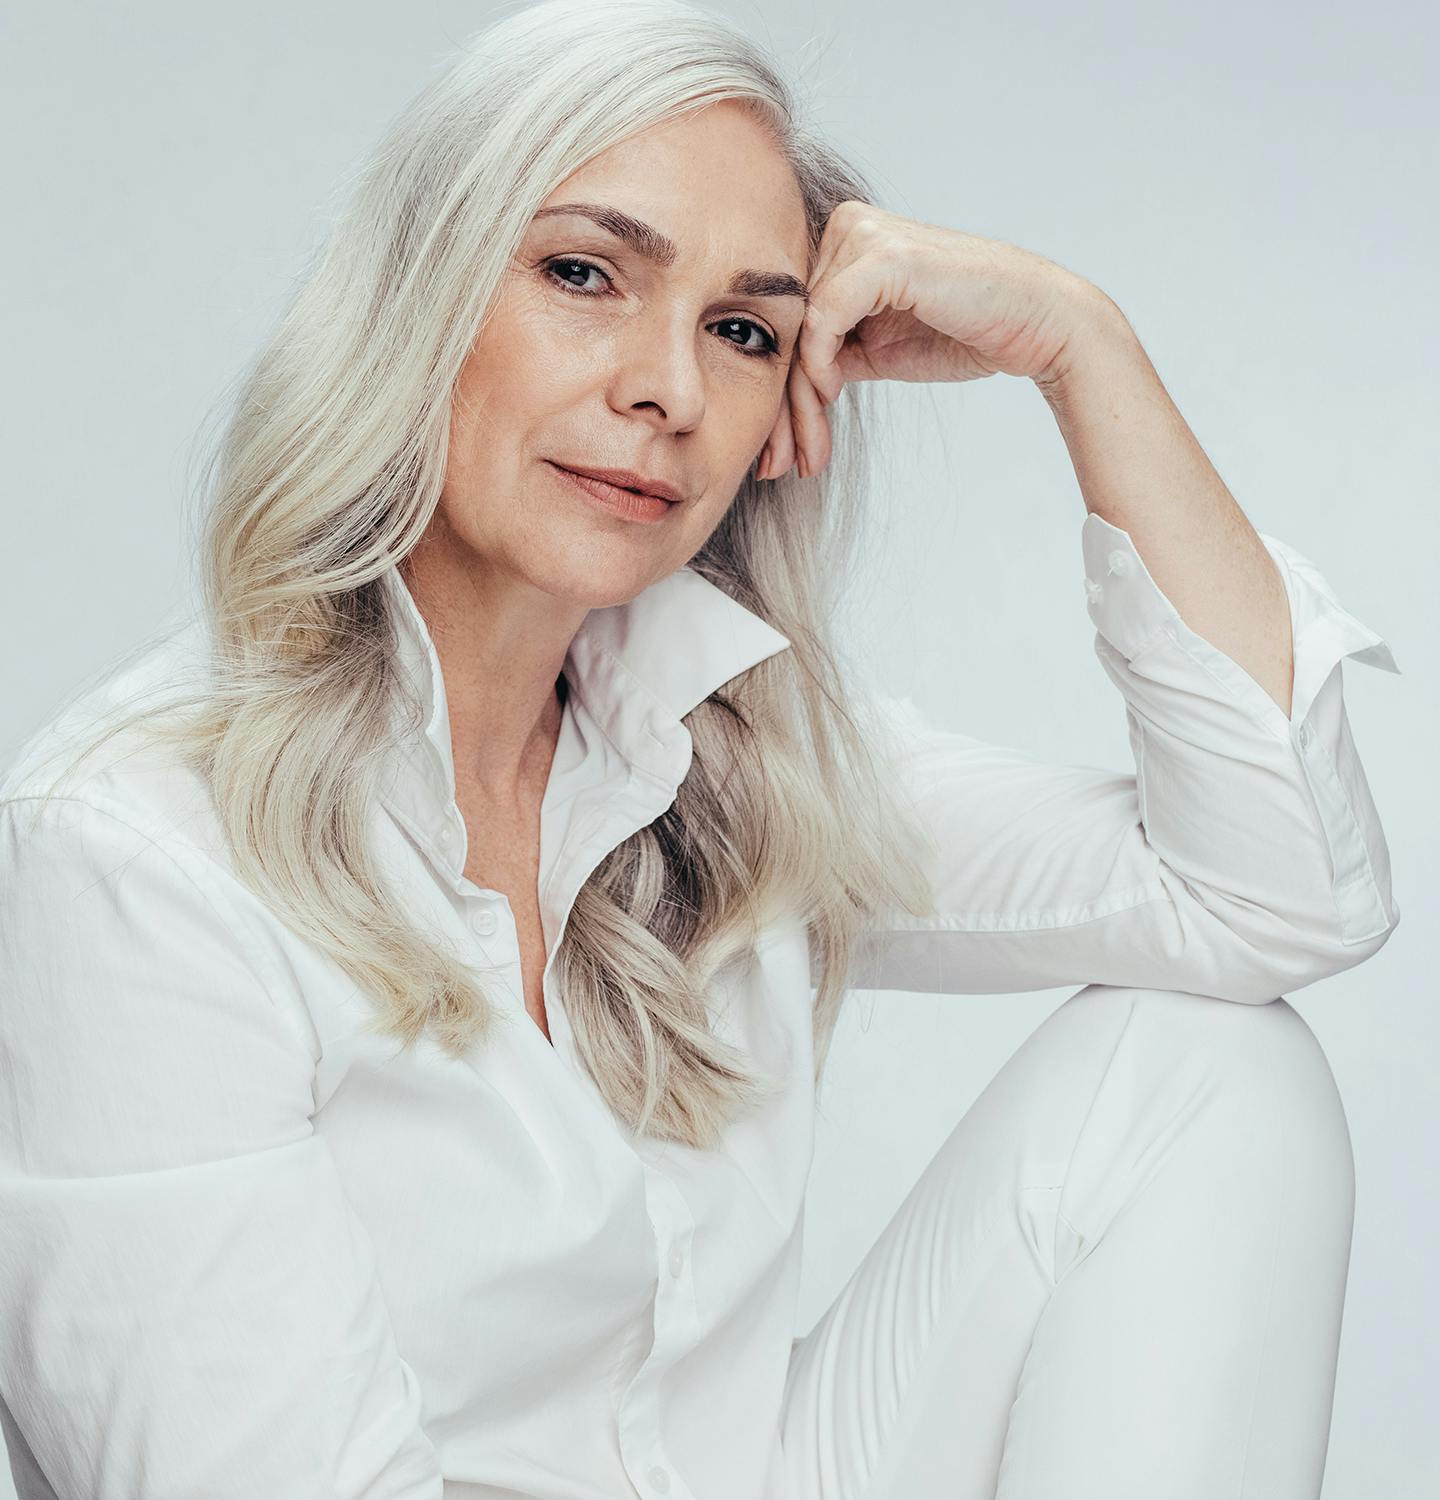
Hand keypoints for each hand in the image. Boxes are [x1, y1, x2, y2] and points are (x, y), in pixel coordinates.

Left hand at [755, 201, 1111, 480]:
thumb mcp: (878, 349)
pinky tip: (830, 398)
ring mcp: (863, 234)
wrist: (1035, 325)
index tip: (781, 449)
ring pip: (798, 329)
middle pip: (786, 326)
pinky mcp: (882, 254)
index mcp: (842, 244)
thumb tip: (781, 387)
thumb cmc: (964, 332)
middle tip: (780, 463)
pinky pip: (822, 319)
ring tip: (808, 452)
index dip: (780, 388)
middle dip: (783, 404)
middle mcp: (846, 227)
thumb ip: (830, 353)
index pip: (789, 321)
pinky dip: (817, 366)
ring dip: (798, 401)